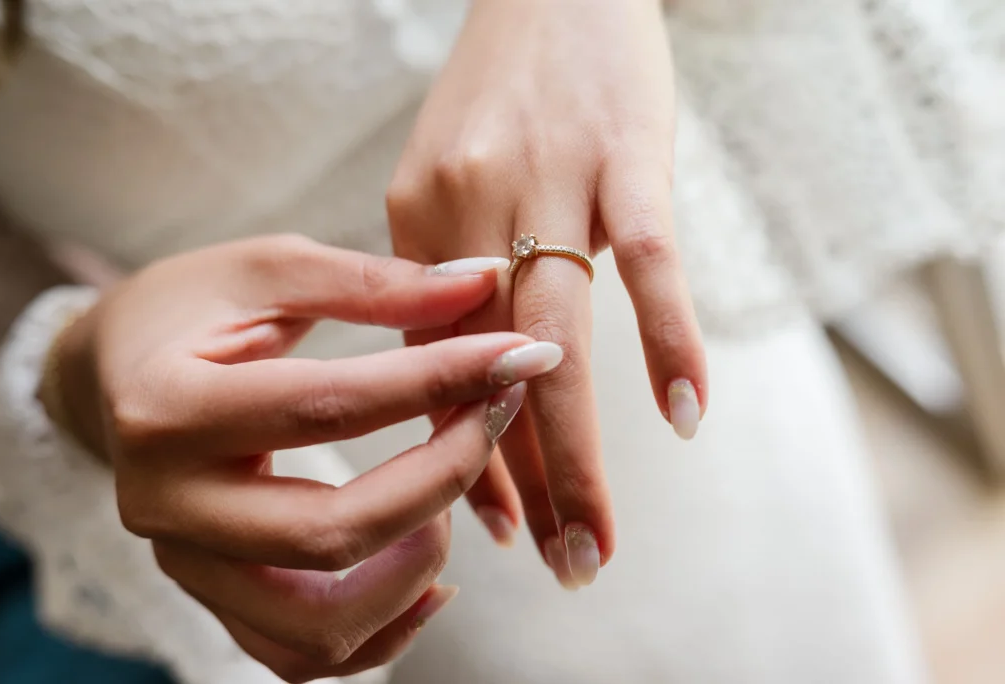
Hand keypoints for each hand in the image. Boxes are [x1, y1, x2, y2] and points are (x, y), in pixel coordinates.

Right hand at [47, 235, 562, 680]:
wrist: (113, 371)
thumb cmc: (191, 308)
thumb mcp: (270, 271)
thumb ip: (374, 283)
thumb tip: (485, 282)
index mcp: (168, 408)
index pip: (329, 408)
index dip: (441, 382)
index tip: (524, 356)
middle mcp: (164, 504)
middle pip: (330, 534)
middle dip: (443, 478)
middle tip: (498, 416)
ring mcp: (184, 565)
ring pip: (317, 624)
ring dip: (414, 571)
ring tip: (452, 501)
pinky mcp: (211, 596)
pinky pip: (301, 653)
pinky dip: (382, 631)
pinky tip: (431, 577)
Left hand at [387, 0, 707, 586]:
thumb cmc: (508, 92)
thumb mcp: (450, 179)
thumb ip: (449, 271)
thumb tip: (473, 375)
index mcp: (417, 222)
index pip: (438, 366)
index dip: (463, 453)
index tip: (490, 529)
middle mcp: (470, 206)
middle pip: (490, 369)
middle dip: (521, 482)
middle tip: (556, 568)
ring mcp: (549, 179)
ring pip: (556, 335)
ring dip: (576, 449)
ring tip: (594, 538)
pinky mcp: (624, 153)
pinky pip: (646, 259)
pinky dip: (668, 339)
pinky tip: (684, 415)